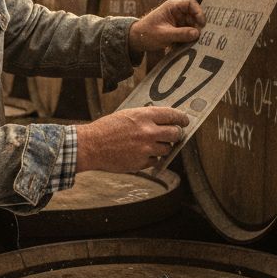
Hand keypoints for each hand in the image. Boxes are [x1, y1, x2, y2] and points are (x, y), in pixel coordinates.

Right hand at [75, 107, 189, 173]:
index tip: (185, 121)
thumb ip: (146, 117)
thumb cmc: (107, 128)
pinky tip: (141, 153)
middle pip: (175, 133)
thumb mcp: (127, 114)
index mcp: (144, 116)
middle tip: (174, 134)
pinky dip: (151, 158)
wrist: (91, 146)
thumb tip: (164, 121)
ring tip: (151, 144)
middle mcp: (148, 132)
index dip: (182, 118)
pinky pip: (155, 161)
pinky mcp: (141, 163)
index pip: (172, 115)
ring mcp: (145, 149)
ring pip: (166, 149)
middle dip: (177, 134)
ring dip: (163, 147)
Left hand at [128, 0, 204, 54]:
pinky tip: (189, 46)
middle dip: (197, 25)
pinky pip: (187, 33)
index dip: (198, 12)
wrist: (136, 40)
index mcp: (172, 7)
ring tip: (195, 43)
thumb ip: (180, 34)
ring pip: (192, 25)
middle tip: (201, 36)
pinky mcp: (177, 30)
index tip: (202, 24)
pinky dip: (189, 39)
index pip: (191, 4)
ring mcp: (177, 21)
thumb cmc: (146, 33)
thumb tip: (197, 33)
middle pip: (194, 15)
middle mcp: (177, 12)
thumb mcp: (163, 34)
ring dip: (194, 34)